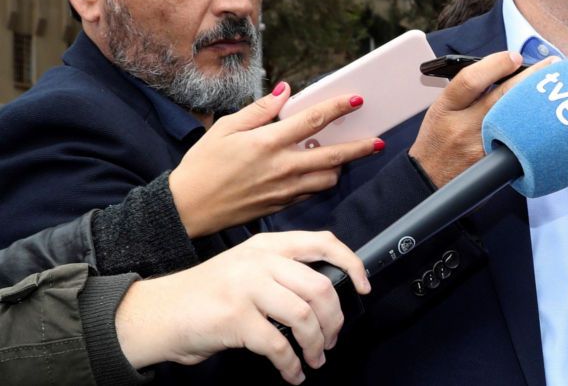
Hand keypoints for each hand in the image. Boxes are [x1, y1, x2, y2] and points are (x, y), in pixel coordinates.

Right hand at [115, 231, 370, 383]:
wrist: (155, 313)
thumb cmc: (205, 295)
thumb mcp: (245, 268)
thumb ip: (281, 272)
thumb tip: (325, 299)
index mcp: (267, 245)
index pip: (322, 243)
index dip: (351, 264)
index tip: (364, 287)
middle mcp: (259, 261)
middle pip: (320, 288)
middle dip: (335, 320)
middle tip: (332, 339)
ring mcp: (246, 288)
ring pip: (305, 317)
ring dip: (316, 345)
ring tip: (314, 359)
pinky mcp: (234, 319)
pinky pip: (278, 346)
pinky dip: (292, 365)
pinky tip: (292, 374)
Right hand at [170, 83, 381, 236]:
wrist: (188, 208)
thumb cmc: (202, 165)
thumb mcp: (225, 128)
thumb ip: (259, 110)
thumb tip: (285, 91)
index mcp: (267, 143)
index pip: (313, 121)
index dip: (338, 108)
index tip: (357, 100)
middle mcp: (282, 167)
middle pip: (333, 155)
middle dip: (360, 147)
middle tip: (378, 140)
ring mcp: (284, 190)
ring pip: (327, 178)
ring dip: (340, 166)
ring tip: (344, 156)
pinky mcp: (281, 206)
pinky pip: (311, 193)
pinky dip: (321, 181)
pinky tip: (320, 172)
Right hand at [410, 52, 551, 186]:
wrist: (428, 177)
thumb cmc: (438, 138)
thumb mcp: (443, 109)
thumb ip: (468, 91)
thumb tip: (505, 69)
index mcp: (446, 107)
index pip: (470, 80)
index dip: (496, 64)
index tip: (515, 57)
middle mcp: (462, 127)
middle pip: (500, 96)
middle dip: (529, 77)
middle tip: (551, 65)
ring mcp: (479, 147)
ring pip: (514, 119)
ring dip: (537, 100)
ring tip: (554, 86)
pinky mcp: (493, 164)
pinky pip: (517, 141)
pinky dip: (533, 127)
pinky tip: (547, 118)